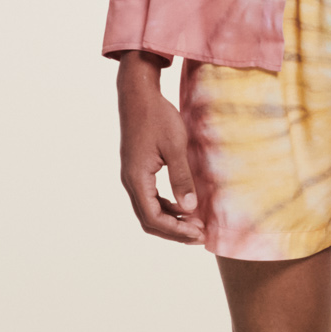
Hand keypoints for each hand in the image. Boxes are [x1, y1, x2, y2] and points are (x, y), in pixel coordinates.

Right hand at [117, 51, 203, 243]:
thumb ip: (182, 178)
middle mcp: (130, 181)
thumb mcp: (175, 147)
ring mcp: (133, 176)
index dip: (176, 230)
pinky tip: (184, 207)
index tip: (199, 234)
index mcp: (137, 178)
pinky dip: (166, 207)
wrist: (138, 95)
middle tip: (200, 235)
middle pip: (149, 220)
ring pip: (148, 210)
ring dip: (171, 221)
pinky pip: (149, 198)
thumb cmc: (157, 117)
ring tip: (195, 225)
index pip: (153, 218)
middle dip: (174, 231)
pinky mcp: (138, 170)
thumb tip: (190, 209)